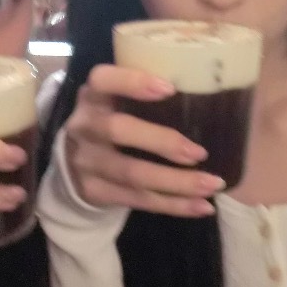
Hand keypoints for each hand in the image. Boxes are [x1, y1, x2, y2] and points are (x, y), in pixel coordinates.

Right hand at [64, 65, 225, 216]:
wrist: (73, 164)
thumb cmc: (112, 122)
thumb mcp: (116, 102)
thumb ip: (145, 96)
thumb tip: (213, 93)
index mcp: (92, 96)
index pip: (102, 80)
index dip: (132, 82)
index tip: (170, 89)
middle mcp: (84, 126)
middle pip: (118, 131)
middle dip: (162, 142)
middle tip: (200, 153)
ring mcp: (86, 162)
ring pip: (132, 174)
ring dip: (177, 182)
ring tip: (212, 184)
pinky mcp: (94, 192)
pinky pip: (137, 200)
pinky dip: (173, 205)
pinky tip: (201, 207)